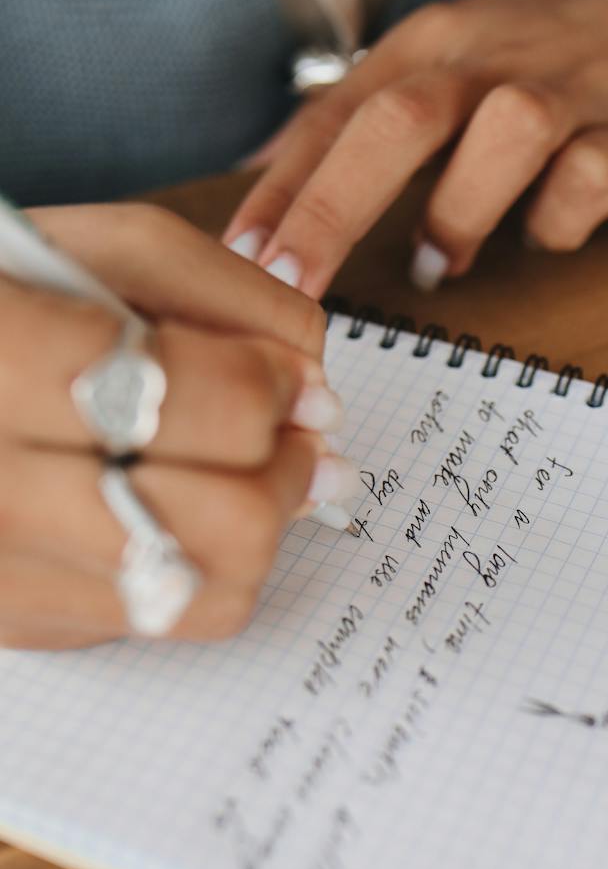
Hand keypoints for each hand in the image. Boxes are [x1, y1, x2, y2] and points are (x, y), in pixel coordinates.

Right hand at [0, 204, 359, 649]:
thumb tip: (315, 390)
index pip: (212, 407)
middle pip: (231, 521)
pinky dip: (192, 561)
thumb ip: (227, 295)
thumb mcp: (100, 247)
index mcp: (3, 361)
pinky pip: (162, 618)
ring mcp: (0, 573)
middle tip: (290, 435)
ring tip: (247, 473)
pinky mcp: (16, 621)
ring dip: (257, 526)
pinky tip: (167, 506)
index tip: (290, 379)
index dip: (276, 391)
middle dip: (286, 469)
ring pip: (210, 590)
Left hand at [225, 0, 607, 295]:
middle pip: (398, 120)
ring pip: (504, 136)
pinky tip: (544, 235)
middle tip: (294, 284)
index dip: (280, 189)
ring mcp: (566, 93)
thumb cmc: (538, 60)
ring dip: (457, 212)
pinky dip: (557, 223)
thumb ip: (361, 121)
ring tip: (440, 265)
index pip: (335, 115)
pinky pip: (587, 183)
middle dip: (334, 207)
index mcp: (429, 46)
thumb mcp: (440, 63)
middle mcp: (489, 60)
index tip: (239, 259)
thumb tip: (261, 181)